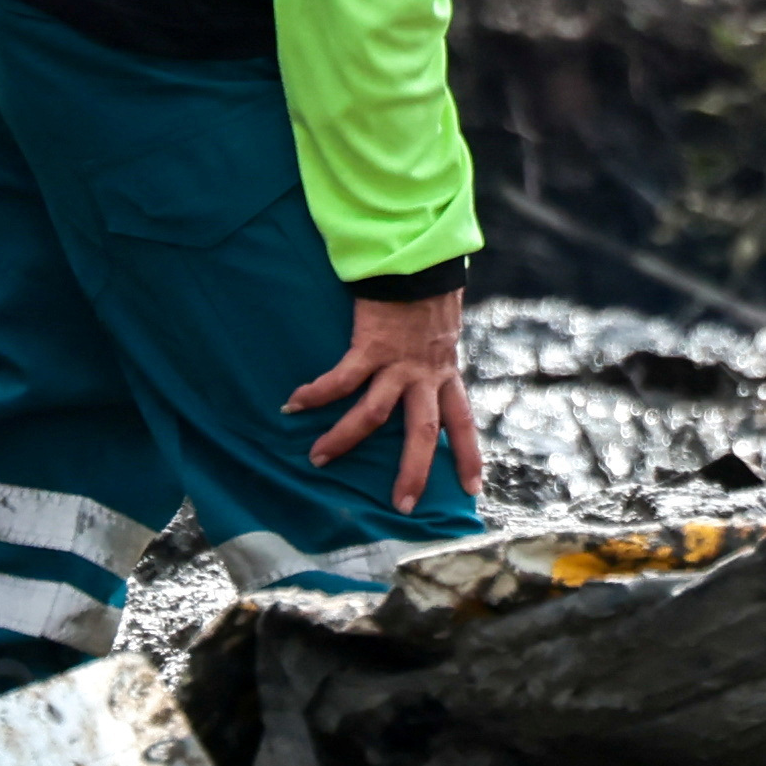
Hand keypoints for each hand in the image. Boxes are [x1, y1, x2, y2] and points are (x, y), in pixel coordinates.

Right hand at [286, 286, 482, 517]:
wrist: (418, 259)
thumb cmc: (427, 292)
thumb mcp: (442, 332)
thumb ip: (435, 357)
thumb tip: (425, 373)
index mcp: (445, 373)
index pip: (462, 422)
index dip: (468, 456)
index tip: (471, 489)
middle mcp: (426, 375)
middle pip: (424, 432)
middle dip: (414, 471)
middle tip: (403, 505)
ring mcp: (398, 363)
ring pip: (374, 413)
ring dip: (344, 439)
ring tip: (318, 458)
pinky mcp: (370, 345)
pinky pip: (341, 377)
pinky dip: (317, 392)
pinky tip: (294, 403)